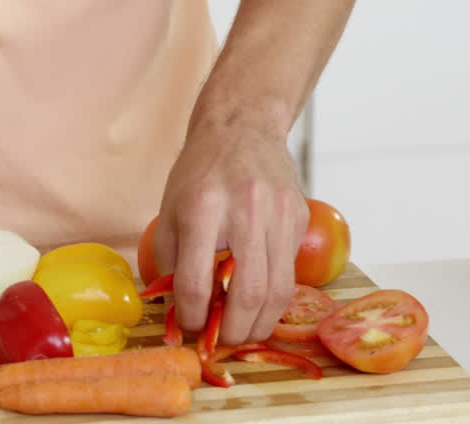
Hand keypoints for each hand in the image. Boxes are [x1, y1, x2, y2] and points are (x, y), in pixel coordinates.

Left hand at [153, 114, 307, 344]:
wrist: (242, 127)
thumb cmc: (200, 173)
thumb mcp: (169, 211)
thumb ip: (170, 262)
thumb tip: (177, 313)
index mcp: (202, 208)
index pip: (196, 280)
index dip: (192, 316)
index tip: (190, 328)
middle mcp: (245, 209)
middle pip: (247, 292)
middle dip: (235, 330)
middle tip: (223, 342)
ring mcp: (279, 212)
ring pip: (278, 289)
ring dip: (261, 323)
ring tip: (245, 332)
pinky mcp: (300, 216)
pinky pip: (290, 271)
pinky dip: (275, 297)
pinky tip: (260, 302)